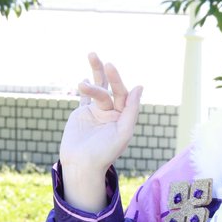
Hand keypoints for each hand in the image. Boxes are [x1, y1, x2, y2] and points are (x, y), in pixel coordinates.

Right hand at [59, 51, 142, 170]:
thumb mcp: (123, 132)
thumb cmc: (105, 153)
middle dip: (105, 74)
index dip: (118, 81)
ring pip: (97, 89)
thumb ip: (131, 110)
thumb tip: (139, 86)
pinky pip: (84, 97)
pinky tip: (85, 76)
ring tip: (91, 55)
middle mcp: (111, 112)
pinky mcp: (82, 114)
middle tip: (99, 59)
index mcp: (124, 116)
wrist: (82, 165)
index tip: (111, 69)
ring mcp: (96, 112)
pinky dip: (85, 87)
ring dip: (94, 74)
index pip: (122, 94)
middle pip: (110, 89)